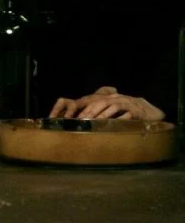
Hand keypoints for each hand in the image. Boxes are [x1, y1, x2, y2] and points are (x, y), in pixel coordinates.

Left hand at [49, 86, 164, 120]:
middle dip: (90, 111)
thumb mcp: (111, 109)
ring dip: (103, 114)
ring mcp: (126, 103)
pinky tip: (114, 124)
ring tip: (95, 122)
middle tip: (82, 120)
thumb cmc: (126, 111)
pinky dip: (120, 118)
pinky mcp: (136, 110)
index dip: (83, 107)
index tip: (74, 117)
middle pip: (100, 102)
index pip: (92, 100)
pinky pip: (127, 113)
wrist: (148, 110)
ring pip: (113, 106)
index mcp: (108, 98)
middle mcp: (116, 98)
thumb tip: (83, 121)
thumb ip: (99, 112)